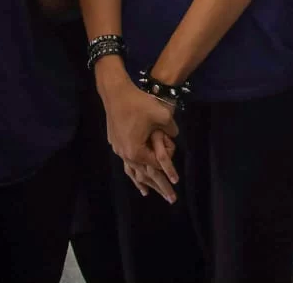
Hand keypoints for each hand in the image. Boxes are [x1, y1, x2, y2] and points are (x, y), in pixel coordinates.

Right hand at [100, 74, 178, 202]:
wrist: (116, 92)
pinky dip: (132, 170)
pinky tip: (133, 173)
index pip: (156, 168)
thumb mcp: (162, 115)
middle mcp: (125, 154)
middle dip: (158, 186)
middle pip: (145, 174)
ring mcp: (118, 149)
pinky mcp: (115, 142)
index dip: (169, 174)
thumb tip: (176, 135)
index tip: (178, 183)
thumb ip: (172, 129)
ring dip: (142, 182)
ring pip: (132, 170)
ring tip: (149, 194)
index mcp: (136, 151)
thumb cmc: (139, 103)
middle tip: (171, 199)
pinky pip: (126, 161)